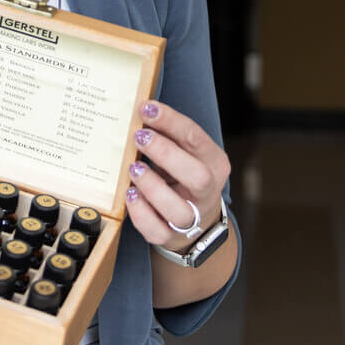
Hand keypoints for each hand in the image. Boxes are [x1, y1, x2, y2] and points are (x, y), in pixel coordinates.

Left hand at [125, 100, 229, 251]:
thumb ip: (167, 136)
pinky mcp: (170, 237)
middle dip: (166, 153)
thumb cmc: (181, 176)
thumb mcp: (183, 153)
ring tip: (133, 168)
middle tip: (139, 136)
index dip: (170, 121)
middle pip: (197, 176)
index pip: (196, 138)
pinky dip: (140, 212)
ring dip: (152, 186)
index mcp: (214, 163)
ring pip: (179, 209)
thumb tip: (139, 113)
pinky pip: (156, 230)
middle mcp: (208, 192)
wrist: (193, 222)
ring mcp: (192, 219)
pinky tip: (130, 194)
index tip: (145, 108)